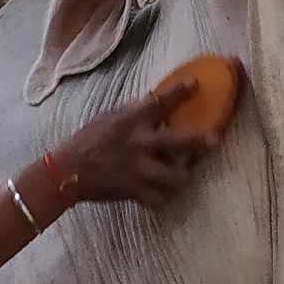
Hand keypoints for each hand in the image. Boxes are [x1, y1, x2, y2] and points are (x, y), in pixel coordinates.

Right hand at [51, 82, 216, 207]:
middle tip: (216, 140)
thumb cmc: (89, 140)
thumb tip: (157, 103)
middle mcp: (139, 143)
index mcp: (132, 121)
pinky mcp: (135, 191)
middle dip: (200, 142)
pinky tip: (163, 193)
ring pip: (176, 178)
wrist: (68, 171)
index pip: (160, 101)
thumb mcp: (110, 118)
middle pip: (179, 142)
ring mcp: (139, 169)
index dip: (181, 92)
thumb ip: (135, 113)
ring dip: (182, 177)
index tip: (196, 85)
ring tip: (183, 174)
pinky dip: (163, 197)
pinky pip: (160, 199)